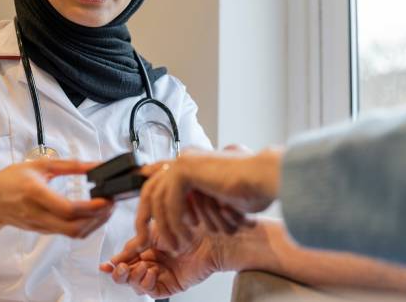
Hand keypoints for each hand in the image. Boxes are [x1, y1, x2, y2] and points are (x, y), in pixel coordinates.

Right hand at [0, 159, 112, 237]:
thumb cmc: (11, 180)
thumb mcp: (40, 165)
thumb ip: (70, 166)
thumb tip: (96, 164)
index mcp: (36, 195)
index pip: (67, 209)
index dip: (90, 208)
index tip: (107, 198)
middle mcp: (39, 215)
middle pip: (74, 228)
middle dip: (98, 219)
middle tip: (112, 203)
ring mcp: (42, 226)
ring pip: (74, 234)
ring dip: (95, 223)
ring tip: (107, 207)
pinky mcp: (45, 231)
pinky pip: (69, 233)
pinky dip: (86, 225)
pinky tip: (93, 213)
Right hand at [99, 223, 222, 298]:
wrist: (210, 235)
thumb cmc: (188, 225)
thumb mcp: (155, 230)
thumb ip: (136, 242)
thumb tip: (119, 253)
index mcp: (149, 247)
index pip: (127, 258)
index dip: (114, 263)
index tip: (104, 265)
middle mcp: (155, 261)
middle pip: (129, 274)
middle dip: (121, 273)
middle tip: (120, 268)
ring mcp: (163, 274)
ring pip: (138, 284)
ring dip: (133, 278)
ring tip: (139, 268)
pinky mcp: (172, 284)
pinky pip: (153, 291)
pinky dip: (146, 284)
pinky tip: (149, 273)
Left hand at [135, 147, 281, 251]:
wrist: (263, 179)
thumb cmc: (248, 190)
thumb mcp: (215, 197)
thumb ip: (197, 200)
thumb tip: (186, 214)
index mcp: (189, 163)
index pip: (156, 181)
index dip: (148, 203)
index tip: (142, 225)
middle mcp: (183, 159)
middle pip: (150, 190)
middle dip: (145, 218)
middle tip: (145, 241)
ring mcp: (183, 161)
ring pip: (159, 199)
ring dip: (166, 227)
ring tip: (176, 246)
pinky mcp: (186, 169)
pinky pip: (170, 201)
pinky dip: (175, 223)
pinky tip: (186, 236)